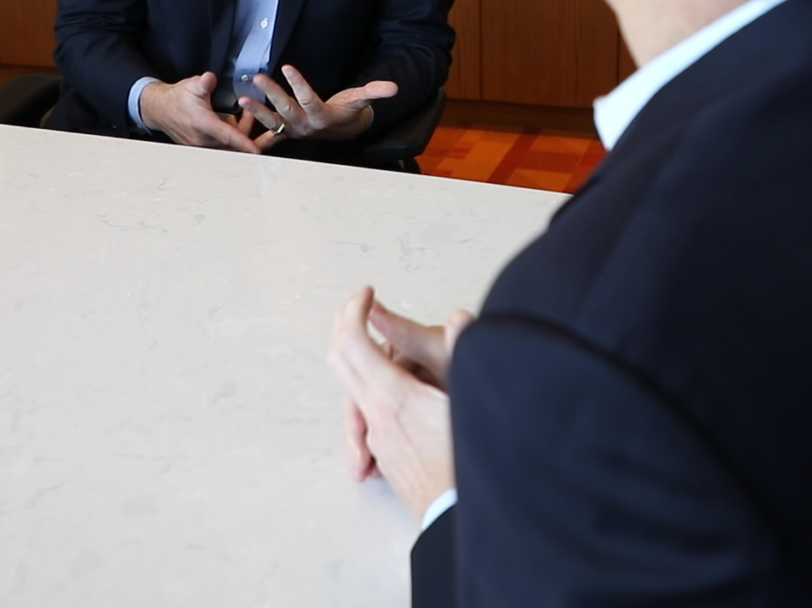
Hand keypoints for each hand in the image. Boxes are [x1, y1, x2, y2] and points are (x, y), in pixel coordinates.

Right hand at [139, 71, 261, 151]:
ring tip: (232, 114)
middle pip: (234, 140)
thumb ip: (203, 83)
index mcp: (202, 124)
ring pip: (230, 144)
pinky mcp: (204, 149)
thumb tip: (210, 78)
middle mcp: (202, 140)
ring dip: (237, 131)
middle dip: (245, 126)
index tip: (257, 150)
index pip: (227, 135)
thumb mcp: (191, 85)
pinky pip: (223, 145)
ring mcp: (203, 147)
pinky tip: (225, 121)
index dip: (244, 142)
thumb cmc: (177, 98)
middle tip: (246, 110)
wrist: (159, 110)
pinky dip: (229, 135)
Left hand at [242, 66, 397, 149]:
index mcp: (322, 115)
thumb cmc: (350, 112)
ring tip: (242, 99)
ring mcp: (294, 130)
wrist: (343, 133)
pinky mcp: (285, 132)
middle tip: (257, 77)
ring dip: (256, 111)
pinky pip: (268, 132)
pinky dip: (253, 127)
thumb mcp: (360, 101)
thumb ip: (374, 92)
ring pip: (273, 121)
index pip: (309, 98)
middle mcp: (306, 125)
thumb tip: (393, 87)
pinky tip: (239, 117)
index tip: (288, 67)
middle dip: (271, 94)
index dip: (299, 84)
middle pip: (286, 108)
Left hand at [327, 286, 473, 519]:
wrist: (460, 519)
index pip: (354, 341)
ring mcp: (377, 438)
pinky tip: (394, 384)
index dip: (354, 310)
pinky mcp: (384, 455)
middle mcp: (377, 417)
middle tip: (360, 305)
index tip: (366, 293)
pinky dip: (372, 385)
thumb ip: (462, 354)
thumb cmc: (470, 466)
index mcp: (394, 397)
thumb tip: (458, 319)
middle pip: (340, 360)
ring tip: (386, 343)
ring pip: (352, 387)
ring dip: (361, 358)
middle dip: (345, 324)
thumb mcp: (471, 401)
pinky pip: (366, 412)